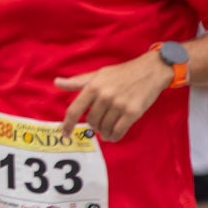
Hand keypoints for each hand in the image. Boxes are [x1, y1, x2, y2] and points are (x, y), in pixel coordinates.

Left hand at [54, 52, 171, 140]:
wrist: (151, 70)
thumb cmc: (122, 73)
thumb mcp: (98, 74)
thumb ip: (78, 82)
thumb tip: (56, 83)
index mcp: (93, 86)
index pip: (75, 109)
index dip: (68, 124)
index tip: (65, 134)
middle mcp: (104, 96)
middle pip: (91, 121)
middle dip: (94, 125)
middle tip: (99, 122)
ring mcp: (119, 105)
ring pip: (105, 128)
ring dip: (104, 132)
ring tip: (107, 129)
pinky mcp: (133, 112)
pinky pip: (118, 131)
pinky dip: (114, 136)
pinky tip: (114, 135)